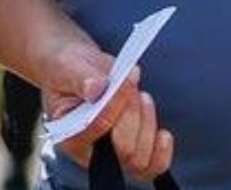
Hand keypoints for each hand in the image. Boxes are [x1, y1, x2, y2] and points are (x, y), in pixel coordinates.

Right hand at [42, 46, 172, 181]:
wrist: (77, 68)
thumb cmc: (71, 69)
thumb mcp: (69, 65)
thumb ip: (81, 77)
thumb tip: (96, 88)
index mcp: (67, 133)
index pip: (99, 128)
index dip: (118, 103)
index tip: (124, 80)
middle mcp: (88, 150)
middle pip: (124, 150)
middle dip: (134, 114)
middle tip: (131, 86)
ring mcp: (111, 152)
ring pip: (139, 159)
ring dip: (148, 125)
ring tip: (142, 97)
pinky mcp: (130, 147)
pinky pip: (151, 165)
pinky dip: (161, 151)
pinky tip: (163, 133)